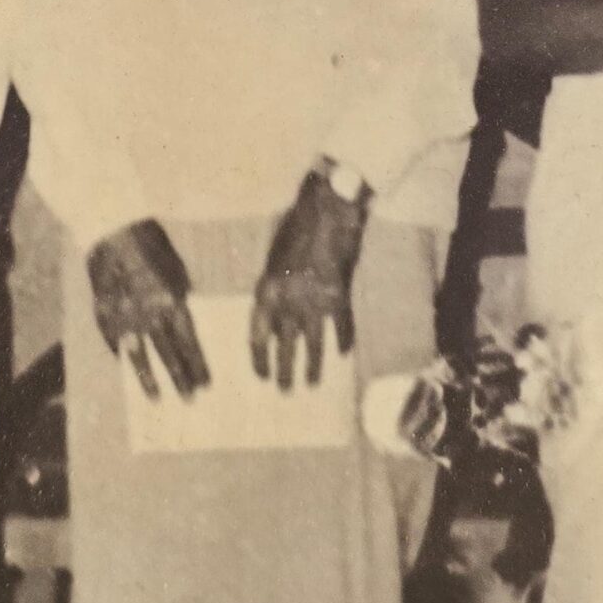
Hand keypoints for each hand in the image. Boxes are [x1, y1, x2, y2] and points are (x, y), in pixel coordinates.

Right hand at [88, 219, 208, 400]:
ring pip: (139, 356)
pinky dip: (120, 354)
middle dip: (181, 378)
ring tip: (157, 399)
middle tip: (189, 399)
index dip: (197, 365)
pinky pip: (113, 341)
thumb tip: (181, 319)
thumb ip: (179, 297)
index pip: (188, 343)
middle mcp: (149, 315)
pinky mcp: (102, 314)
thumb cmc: (150, 241)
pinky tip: (125, 366)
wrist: (111, 227)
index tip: (205, 384)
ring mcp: (123, 317)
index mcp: (171, 302)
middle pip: (168, 354)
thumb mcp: (176, 268)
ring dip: (149, 379)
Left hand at [252, 173, 365, 391]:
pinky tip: (345, 354)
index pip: (257, 335)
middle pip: (285, 346)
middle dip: (284, 371)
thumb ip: (273, 287)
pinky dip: (344, 340)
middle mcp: (289, 302)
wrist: (330, 209)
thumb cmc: (296, 225)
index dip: (259, 359)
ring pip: (314, 344)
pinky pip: (343, 327)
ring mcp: (317, 302)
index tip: (261, 376)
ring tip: (312, 385)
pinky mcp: (342, 297)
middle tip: (285, 392)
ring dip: (313, 367)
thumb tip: (273, 316)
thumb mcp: (273, 256)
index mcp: (267, 290)